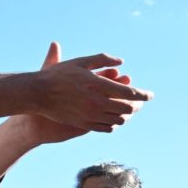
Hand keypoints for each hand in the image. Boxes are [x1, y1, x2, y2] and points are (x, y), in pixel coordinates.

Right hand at [32, 42, 151, 131]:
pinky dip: (116, 123)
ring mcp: (92, 115)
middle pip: (128, 109)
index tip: (151, 95)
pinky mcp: (85, 124)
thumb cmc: (58, 75)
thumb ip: (102, 60)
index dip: (144, 95)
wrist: (37, 93)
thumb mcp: (80, 62)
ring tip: (128, 109)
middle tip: (140, 102)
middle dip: (138, 105)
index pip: (130, 93)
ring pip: (120, 120)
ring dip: (127, 115)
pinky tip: (115, 118)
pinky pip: (108, 128)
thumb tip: (121, 62)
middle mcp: (98, 102)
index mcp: (99, 85)